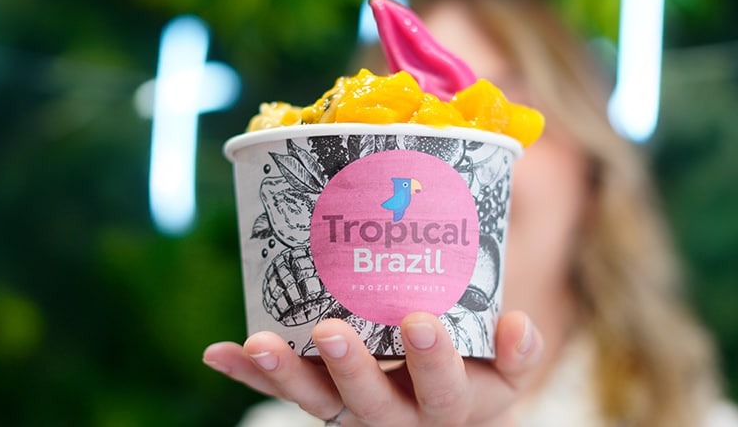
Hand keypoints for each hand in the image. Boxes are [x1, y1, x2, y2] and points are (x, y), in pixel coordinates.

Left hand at [203, 310, 542, 425]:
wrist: (443, 400)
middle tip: (331, 332)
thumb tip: (519, 326)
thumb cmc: (477, 370)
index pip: (443, 391)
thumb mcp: (506, 369)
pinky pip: (281, 391)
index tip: (419, 321)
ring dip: (285, 373)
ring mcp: (351, 411)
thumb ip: (517, 351)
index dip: (431, 361)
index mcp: (447, 407)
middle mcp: (394, 416)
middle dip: (350, 369)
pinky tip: (218, 352)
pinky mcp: (320, 400)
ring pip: (317, 400)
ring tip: (258, 344)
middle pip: (369, 404)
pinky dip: (249, 374)